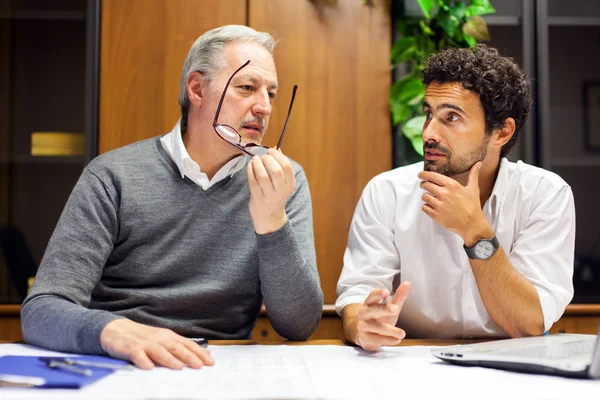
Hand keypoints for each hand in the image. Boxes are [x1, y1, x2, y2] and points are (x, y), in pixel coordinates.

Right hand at [100, 319, 214, 369]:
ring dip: (170, 360)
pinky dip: (144, 361)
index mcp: (168, 336)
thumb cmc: (143, 338)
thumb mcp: (163, 340)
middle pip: (176, 347)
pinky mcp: (131, 349)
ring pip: (159, 351)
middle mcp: (159, 339)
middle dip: (189, 357)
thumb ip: (178, 347)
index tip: (210, 361)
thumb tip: (200, 355)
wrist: (117, 330)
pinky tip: (149, 368)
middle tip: (200, 366)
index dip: (199, 353)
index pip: (187, 344)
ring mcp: (145, 343)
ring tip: (179, 367)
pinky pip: (138, 355)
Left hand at [247, 148, 295, 233]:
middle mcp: (281, 190)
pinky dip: (250, 171)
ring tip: (255, 159)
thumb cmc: (275, 195)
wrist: (269, 216)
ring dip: (257, 164)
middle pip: (276, 171)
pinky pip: (253, 182)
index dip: (278, 156)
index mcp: (289, 184)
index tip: (271, 151)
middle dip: (268, 160)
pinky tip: (250, 166)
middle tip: (263, 156)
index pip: (286, 167)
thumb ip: (281, 166)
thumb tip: (277, 149)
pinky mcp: (258, 198)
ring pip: (263, 176)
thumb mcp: (283, 182)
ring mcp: (269, 196)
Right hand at [354, 281, 410, 351]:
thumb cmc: (379, 318)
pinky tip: (397, 340)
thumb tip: (407, 283)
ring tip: (402, 333)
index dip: (378, 294)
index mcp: (369, 303)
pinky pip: (375, 339)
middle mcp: (364, 314)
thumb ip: (399, 296)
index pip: (372, 296)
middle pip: (372, 310)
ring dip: (389, 330)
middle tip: (396, 309)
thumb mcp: (390, 307)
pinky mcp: (364, 338)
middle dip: (383, 309)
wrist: (365, 335)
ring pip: (373, 327)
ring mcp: (362, 326)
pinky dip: (387, 340)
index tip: (386, 292)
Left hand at [418, 162, 488, 242]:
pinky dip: (426, 206)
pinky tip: (432, 206)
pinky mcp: (435, 215)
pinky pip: (424, 207)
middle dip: (423, 184)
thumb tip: (478, 163)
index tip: (420, 174)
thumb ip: (473, 175)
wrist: (472, 224)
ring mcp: (439, 205)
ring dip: (426, 196)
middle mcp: (443, 194)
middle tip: (424, 185)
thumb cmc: (472, 206)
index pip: (432, 176)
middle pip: (425, 185)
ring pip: (424, 196)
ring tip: (431, 197)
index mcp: (451, 185)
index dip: (424, 174)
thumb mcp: (473, 188)